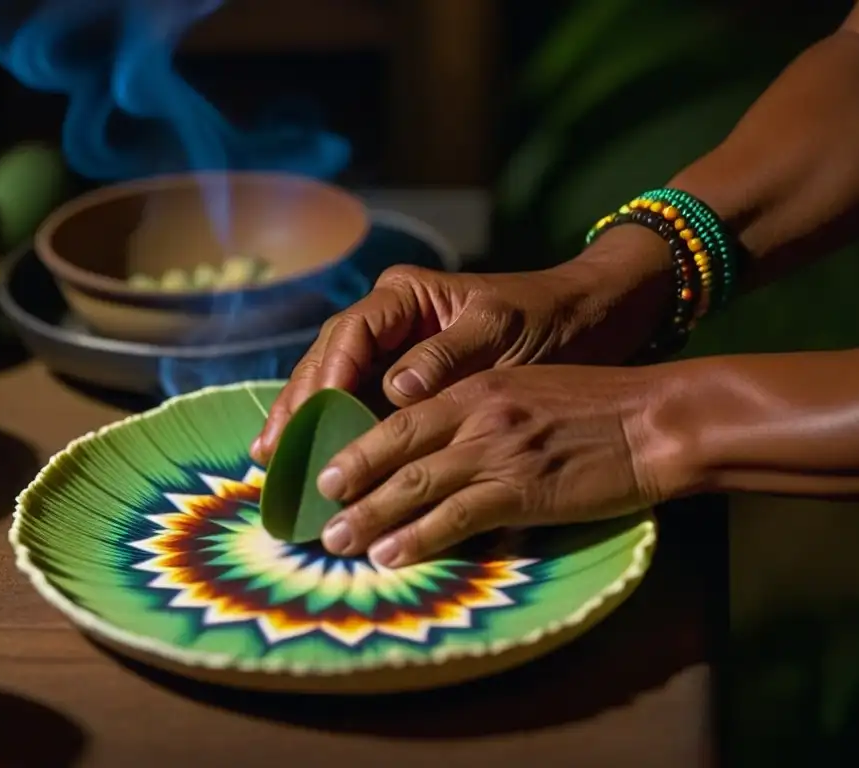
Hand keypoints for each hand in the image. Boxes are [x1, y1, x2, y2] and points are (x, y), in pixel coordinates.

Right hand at [251, 226, 673, 463]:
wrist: (588, 321)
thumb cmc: (548, 319)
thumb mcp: (502, 332)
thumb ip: (448, 357)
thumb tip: (393, 390)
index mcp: (407, 295)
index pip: (350, 334)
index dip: (324, 378)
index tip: (308, 421)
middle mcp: (392, 318)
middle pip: (329, 359)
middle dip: (299, 404)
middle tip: (269, 451)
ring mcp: (396, 347)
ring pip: (337, 382)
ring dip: (308, 420)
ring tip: (274, 459)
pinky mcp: (409, 378)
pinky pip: (363, 402)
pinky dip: (342, 430)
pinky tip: (319, 458)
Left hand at [313, 364, 693, 567]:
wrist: (653, 422)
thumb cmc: (595, 406)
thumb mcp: (525, 391)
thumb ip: (478, 413)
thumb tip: (439, 450)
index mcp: (475, 389)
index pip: (399, 418)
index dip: (357, 447)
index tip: (327, 472)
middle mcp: (475, 415)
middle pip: (393, 450)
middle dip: (349, 483)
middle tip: (315, 512)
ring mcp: (496, 452)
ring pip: (414, 485)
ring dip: (369, 517)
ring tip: (336, 541)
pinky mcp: (521, 490)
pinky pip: (456, 517)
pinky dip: (418, 537)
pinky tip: (391, 555)